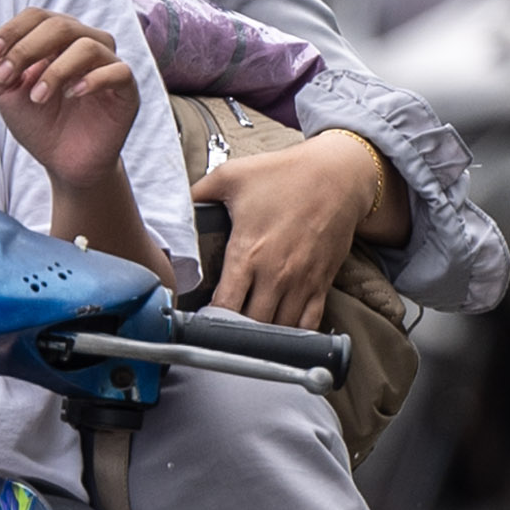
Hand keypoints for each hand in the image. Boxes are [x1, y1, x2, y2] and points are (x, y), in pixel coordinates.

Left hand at [0, 5, 138, 190]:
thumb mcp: (8, 93)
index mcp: (57, 40)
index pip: (38, 17)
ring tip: (38, 97)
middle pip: (61, 25)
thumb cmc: (40, 122)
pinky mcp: (126, 88)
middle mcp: (85, 44)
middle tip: (9, 77)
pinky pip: (117, 70)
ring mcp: (108, 64)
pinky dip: (92, 80)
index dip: (13, 30)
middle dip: (28, 49)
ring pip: (87, 45)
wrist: (64, 161)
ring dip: (56, 70)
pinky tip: (72, 94)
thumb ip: (0, 66)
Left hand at [190, 131, 392, 331]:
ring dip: (262, 335)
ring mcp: (301, 283)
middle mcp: (275, 275)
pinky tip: (280, 334)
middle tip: (221, 331)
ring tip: (247, 334)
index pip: (224, 307)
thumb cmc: (285, 174)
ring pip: (278, 330)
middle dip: (234, 332)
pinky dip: (293, 335)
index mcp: (248, 253)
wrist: (339, 175)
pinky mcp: (322, 285)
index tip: (200, 320)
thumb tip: (170, 206)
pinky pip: (308, 326)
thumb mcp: (232, 176)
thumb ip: (197, 194)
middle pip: (251, 325)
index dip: (209, 320)